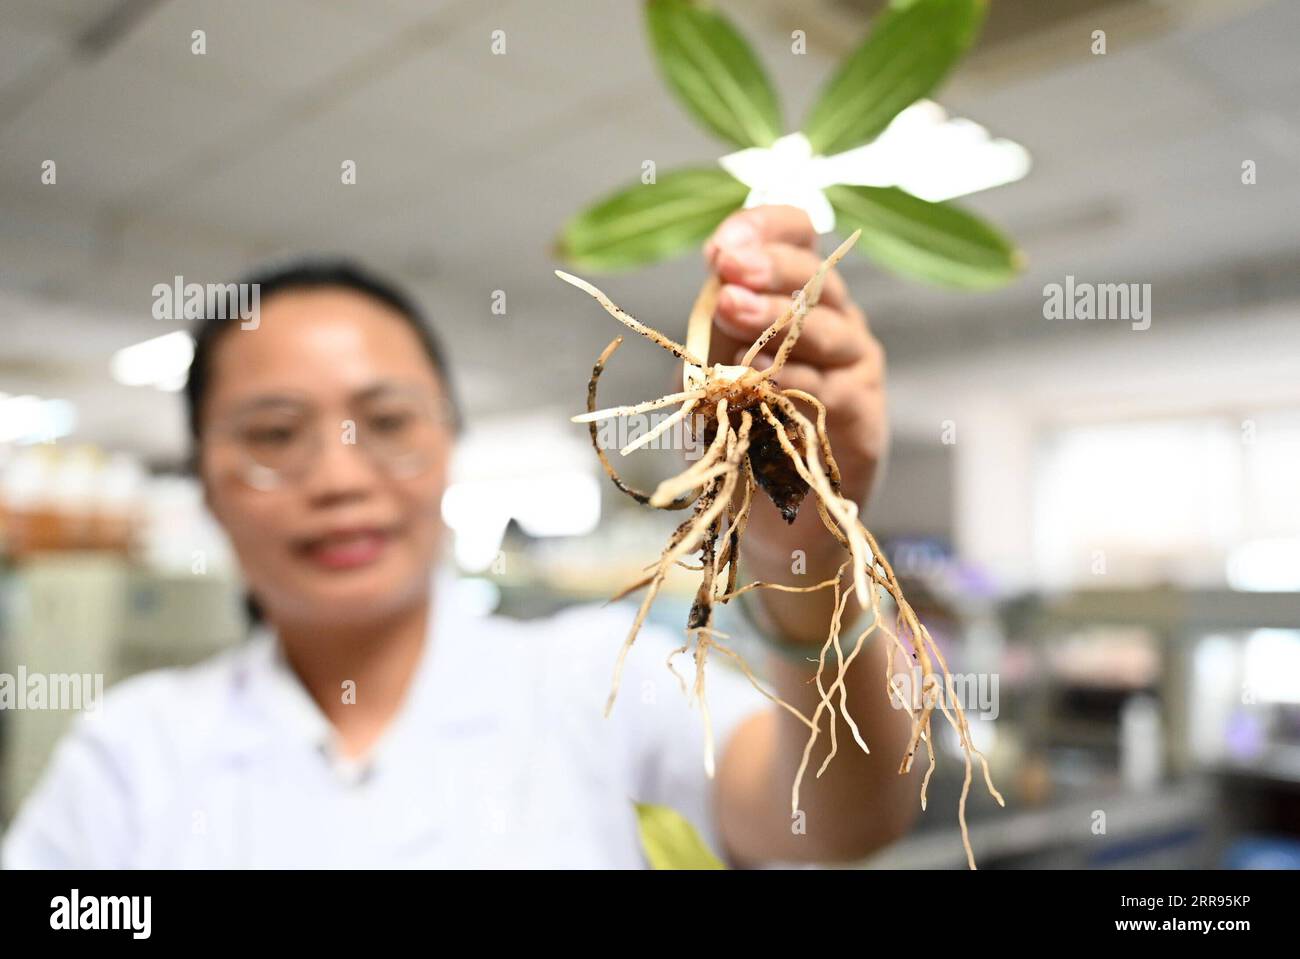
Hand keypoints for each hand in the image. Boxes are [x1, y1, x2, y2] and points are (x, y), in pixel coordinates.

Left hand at [702, 205, 888, 579]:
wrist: (771, 517)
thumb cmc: (737, 432)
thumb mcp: (707, 372)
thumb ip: (712, 331)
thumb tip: (719, 285)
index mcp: (798, 295)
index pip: (797, 236)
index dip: (764, 229)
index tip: (721, 246)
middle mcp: (835, 320)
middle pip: (814, 275)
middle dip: (768, 265)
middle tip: (729, 267)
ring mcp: (854, 365)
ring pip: (824, 328)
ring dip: (775, 316)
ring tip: (732, 307)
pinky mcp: (862, 414)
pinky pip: (828, 389)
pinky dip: (793, 379)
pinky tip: (762, 375)